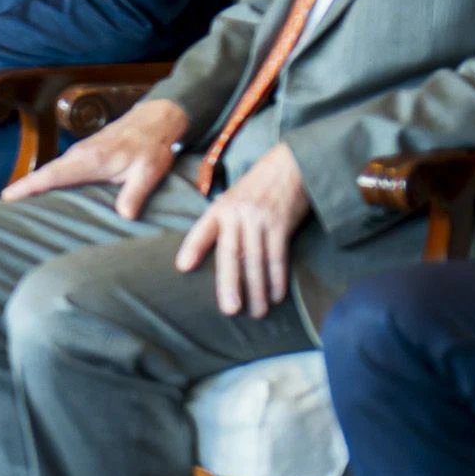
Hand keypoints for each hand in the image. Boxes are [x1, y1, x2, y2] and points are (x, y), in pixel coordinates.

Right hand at [5, 96, 190, 219]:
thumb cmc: (152, 146)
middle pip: (44, 173)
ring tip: (17, 203)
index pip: (52, 175)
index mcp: (90, 160)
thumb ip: (134, 194)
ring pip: (51, 171)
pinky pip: (60, 168)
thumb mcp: (148, 172)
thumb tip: (125, 216)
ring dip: (34, 184)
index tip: (6, 196)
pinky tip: (44, 191)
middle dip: (22, 188)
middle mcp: (78, 154)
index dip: (28, 186)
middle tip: (1, 207)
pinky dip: (47, 179)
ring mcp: (79, 152)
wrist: (156, 120)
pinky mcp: (84, 153)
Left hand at [176, 142, 308, 318]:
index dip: (193, 248)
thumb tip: (216, 251)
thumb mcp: (234, 197)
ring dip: (257, 290)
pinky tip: (276, 296)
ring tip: (257, 312)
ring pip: (256, 261)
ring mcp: (259, 219)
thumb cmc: (259, 185)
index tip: (183, 267)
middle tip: (229, 310)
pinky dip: (277, 279)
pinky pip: (278, 256)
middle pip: (231, 254)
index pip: (202, 230)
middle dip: (229, 285)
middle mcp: (237, 214)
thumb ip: (224, 221)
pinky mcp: (281, 224)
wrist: (291, 164)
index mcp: (220, 208)